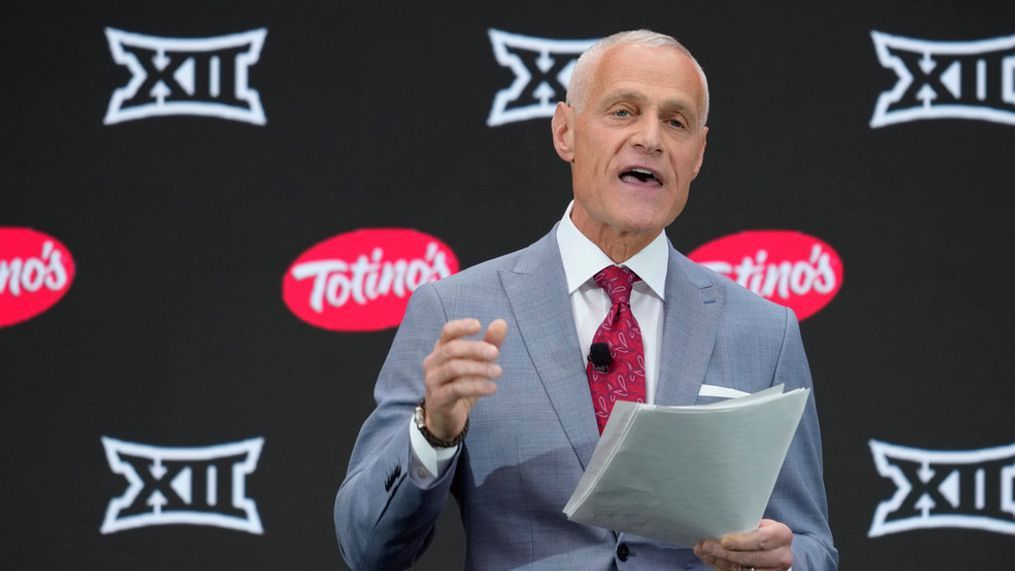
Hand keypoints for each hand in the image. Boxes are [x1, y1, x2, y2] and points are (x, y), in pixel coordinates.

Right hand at [421, 318, 507, 440]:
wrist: (444, 418)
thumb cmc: (460, 385)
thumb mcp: (476, 364)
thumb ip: (488, 344)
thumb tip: (502, 323)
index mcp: (441, 350)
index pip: (448, 331)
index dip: (462, 326)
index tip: (479, 326)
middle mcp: (432, 363)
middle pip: (452, 349)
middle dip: (475, 349)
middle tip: (496, 353)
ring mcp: (432, 381)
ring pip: (454, 368)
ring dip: (479, 368)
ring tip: (498, 372)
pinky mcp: (438, 398)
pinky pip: (457, 389)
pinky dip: (477, 386)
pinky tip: (492, 388)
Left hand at [693, 519, 792, 570]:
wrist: (774, 551)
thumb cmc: (761, 532)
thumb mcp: (759, 525)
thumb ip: (744, 526)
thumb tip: (717, 523)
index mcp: (782, 535)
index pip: (761, 539)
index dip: (742, 542)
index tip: (724, 541)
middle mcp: (783, 556)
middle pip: (751, 558)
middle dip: (725, 553)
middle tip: (705, 546)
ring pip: (744, 570)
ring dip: (720, 561)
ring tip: (704, 553)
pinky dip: (723, 567)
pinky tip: (711, 559)